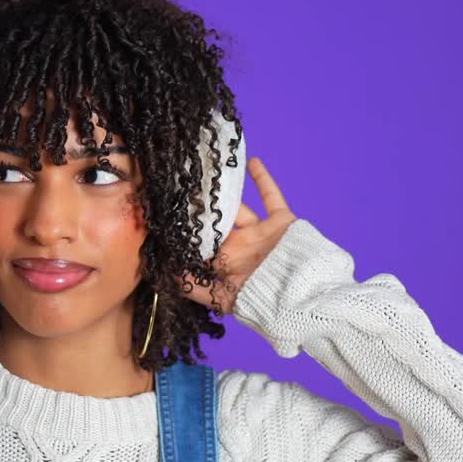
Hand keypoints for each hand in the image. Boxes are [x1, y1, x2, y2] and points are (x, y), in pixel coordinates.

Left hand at [182, 157, 297, 313]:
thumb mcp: (218, 298)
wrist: (296, 295)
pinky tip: (250, 161)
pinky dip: (263, 179)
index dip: (189, 233)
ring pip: (240, 208)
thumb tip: (166, 273)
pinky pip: (272, 196)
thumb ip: (192, 287)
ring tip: (207, 176)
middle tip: (185, 191)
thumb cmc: (257, 299)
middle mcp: (241, 246)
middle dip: (204, 211)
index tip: (170, 216)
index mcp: (226, 263)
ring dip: (225, 195)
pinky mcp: (280, 222)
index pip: (203, 244)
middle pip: (218, 223)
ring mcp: (260, 233)